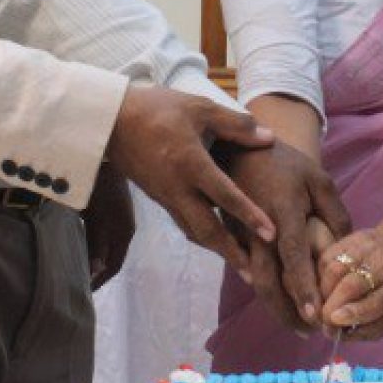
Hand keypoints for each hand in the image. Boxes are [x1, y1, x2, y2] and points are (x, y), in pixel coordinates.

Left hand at [81, 165, 135, 290]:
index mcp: (124, 233)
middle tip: (77, 282)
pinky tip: (75, 245)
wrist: (104, 157)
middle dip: (95, 271)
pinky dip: (89, 243)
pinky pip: (98, 234)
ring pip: (102, 245)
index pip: (114, 265)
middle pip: (109, 257)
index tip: (86, 291)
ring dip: (91, 257)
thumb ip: (97, 244)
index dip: (101, 279)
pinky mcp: (105, 211)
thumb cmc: (102, 189)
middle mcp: (122, 229)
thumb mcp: (99, 219)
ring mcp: (114, 219)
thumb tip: (96, 271)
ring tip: (75, 267)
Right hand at [103, 86, 274, 271]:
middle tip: (254, 274)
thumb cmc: (157, 109)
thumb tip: (269, 139)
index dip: (249, 215)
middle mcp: (178, 187)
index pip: (225, 195)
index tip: (271, 235)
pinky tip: (214, 239)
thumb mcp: (199, 108)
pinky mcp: (157, 197)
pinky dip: (200, 235)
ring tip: (239, 265)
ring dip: (216, 249)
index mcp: (191, 163)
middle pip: (206, 229)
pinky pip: (182, 221)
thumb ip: (236, 125)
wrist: (110, 120)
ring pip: (193, 230)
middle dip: (230, 253)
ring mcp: (165, 195)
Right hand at [217, 144, 349, 330]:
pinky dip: (263, 291)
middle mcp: (257, 229)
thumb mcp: (319, 181)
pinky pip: (246, 272)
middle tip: (309, 332)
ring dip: (275, 307)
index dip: (302, 287)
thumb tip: (348, 251)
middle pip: (267, 282)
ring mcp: (240, 236)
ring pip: (254, 282)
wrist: (240, 148)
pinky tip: (280, 303)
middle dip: (286, 312)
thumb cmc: (285, 164)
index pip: (293, 257)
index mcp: (282, 212)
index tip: (314, 315)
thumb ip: (336, 215)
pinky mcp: (232, 239)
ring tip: (297, 325)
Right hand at [318, 211, 382, 339]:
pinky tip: (324, 285)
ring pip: (335, 268)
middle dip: (331, 305)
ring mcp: (369, 247)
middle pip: (352, 284)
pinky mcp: (354, 236)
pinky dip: (320, 274)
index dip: (354, 312)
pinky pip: (328, 256)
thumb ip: (374, 327)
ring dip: (323, 291)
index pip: (377, 300)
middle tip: (323, 322)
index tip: (334, 320)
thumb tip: (342, 336)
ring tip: (325, 304)